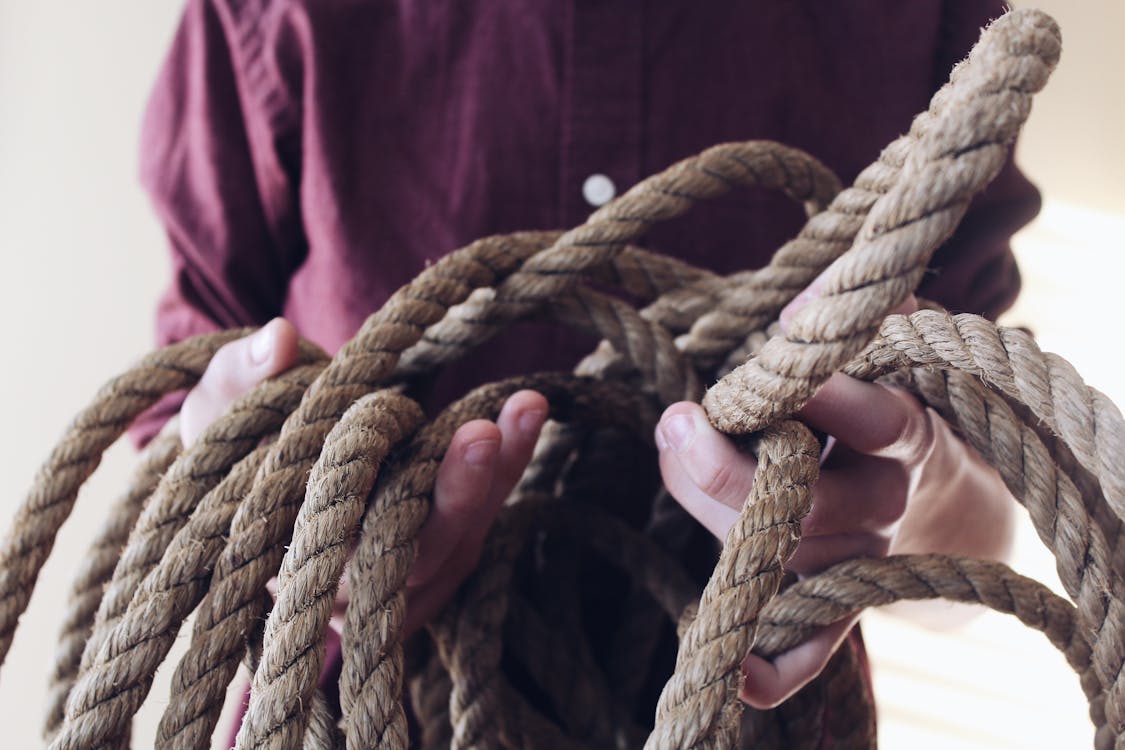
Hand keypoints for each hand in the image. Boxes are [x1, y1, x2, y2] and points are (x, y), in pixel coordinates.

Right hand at [181, 319, 547, 635]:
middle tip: (482, 434)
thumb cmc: (237, 451)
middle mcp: (354, 589)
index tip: (391, 446)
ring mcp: (406, 577)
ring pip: (461, 538)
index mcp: (293, 563)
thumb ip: (237, 380)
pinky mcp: (443, 551)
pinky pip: (483, 516)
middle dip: (454, 496)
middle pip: (417, 557)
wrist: (272, 475)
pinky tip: (527, 412)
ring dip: (498, 473)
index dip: (374, 510)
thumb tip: (278, 339)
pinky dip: (508, 465)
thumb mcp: (218, 414)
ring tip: (526, 406)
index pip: (338, 550)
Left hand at [656, 292, 1014, 708]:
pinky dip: (776, 668)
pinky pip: (810, 647)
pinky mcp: (836, 601)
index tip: (764, 367)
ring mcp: (856, 560)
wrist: (949, 496)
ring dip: (707, 508)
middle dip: (727, 467)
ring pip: (774, 555)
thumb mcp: (896, 349)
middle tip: (677, 418)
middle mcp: (881, 507)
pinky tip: (738, 675)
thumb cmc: (896, 398)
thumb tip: (800, 305)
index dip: (818, 394)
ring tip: (672, 439)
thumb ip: (858, 320)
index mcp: (904, 436)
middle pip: (802, 505)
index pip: (869, 418)